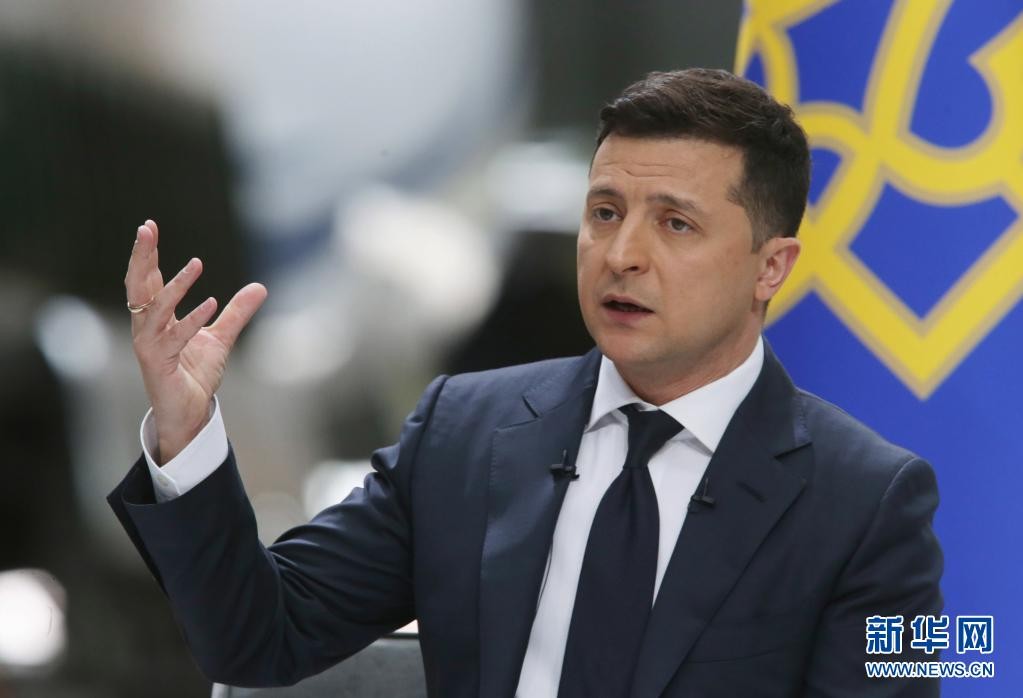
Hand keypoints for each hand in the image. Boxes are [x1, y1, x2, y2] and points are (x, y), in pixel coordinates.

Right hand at [125, 219, 266, 463]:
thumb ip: (237, 312)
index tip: (149, 226)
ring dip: (175, 286)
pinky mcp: (159, 364)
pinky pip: (175, 338)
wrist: (191, 412)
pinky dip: (192, 320)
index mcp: (156, 319)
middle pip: (138, 286)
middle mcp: (147, 329)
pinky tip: (210, 303)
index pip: (147, 280)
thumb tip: (259, 286)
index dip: (147, 254)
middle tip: (146, 229)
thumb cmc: (195, 375)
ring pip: (155, 310)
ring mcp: (150, 346)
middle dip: (141, 257)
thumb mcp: (222, 337)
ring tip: (196, 265)